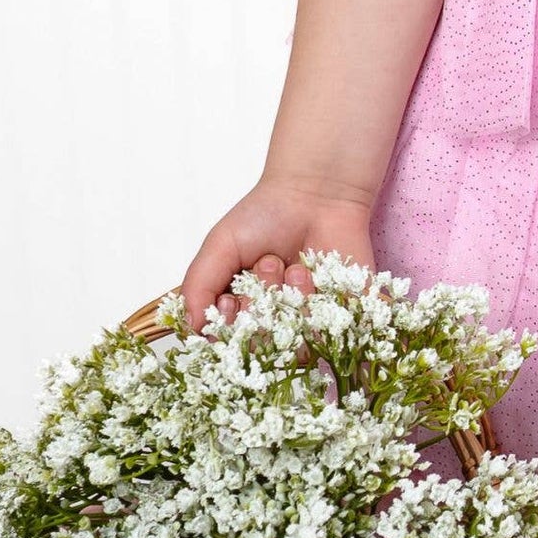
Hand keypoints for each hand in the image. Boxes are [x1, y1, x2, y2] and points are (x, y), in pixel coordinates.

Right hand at [180, 175, 377, 333]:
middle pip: (262, 346)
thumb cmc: (266, 214)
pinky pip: (329, 333)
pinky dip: (315, 306)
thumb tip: (192, 329)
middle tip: (268, 263)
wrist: (317, 191)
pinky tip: (309, 274)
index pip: (231, 342)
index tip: (228, 301)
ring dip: (289, 303)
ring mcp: (311, 317)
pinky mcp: (344, 312)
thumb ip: (199, 286)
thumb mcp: (221, 245)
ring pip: (295, 343)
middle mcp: (276, 318)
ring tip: (294, 267)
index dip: (228, 329)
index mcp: (244, 307)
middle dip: (260, 307)